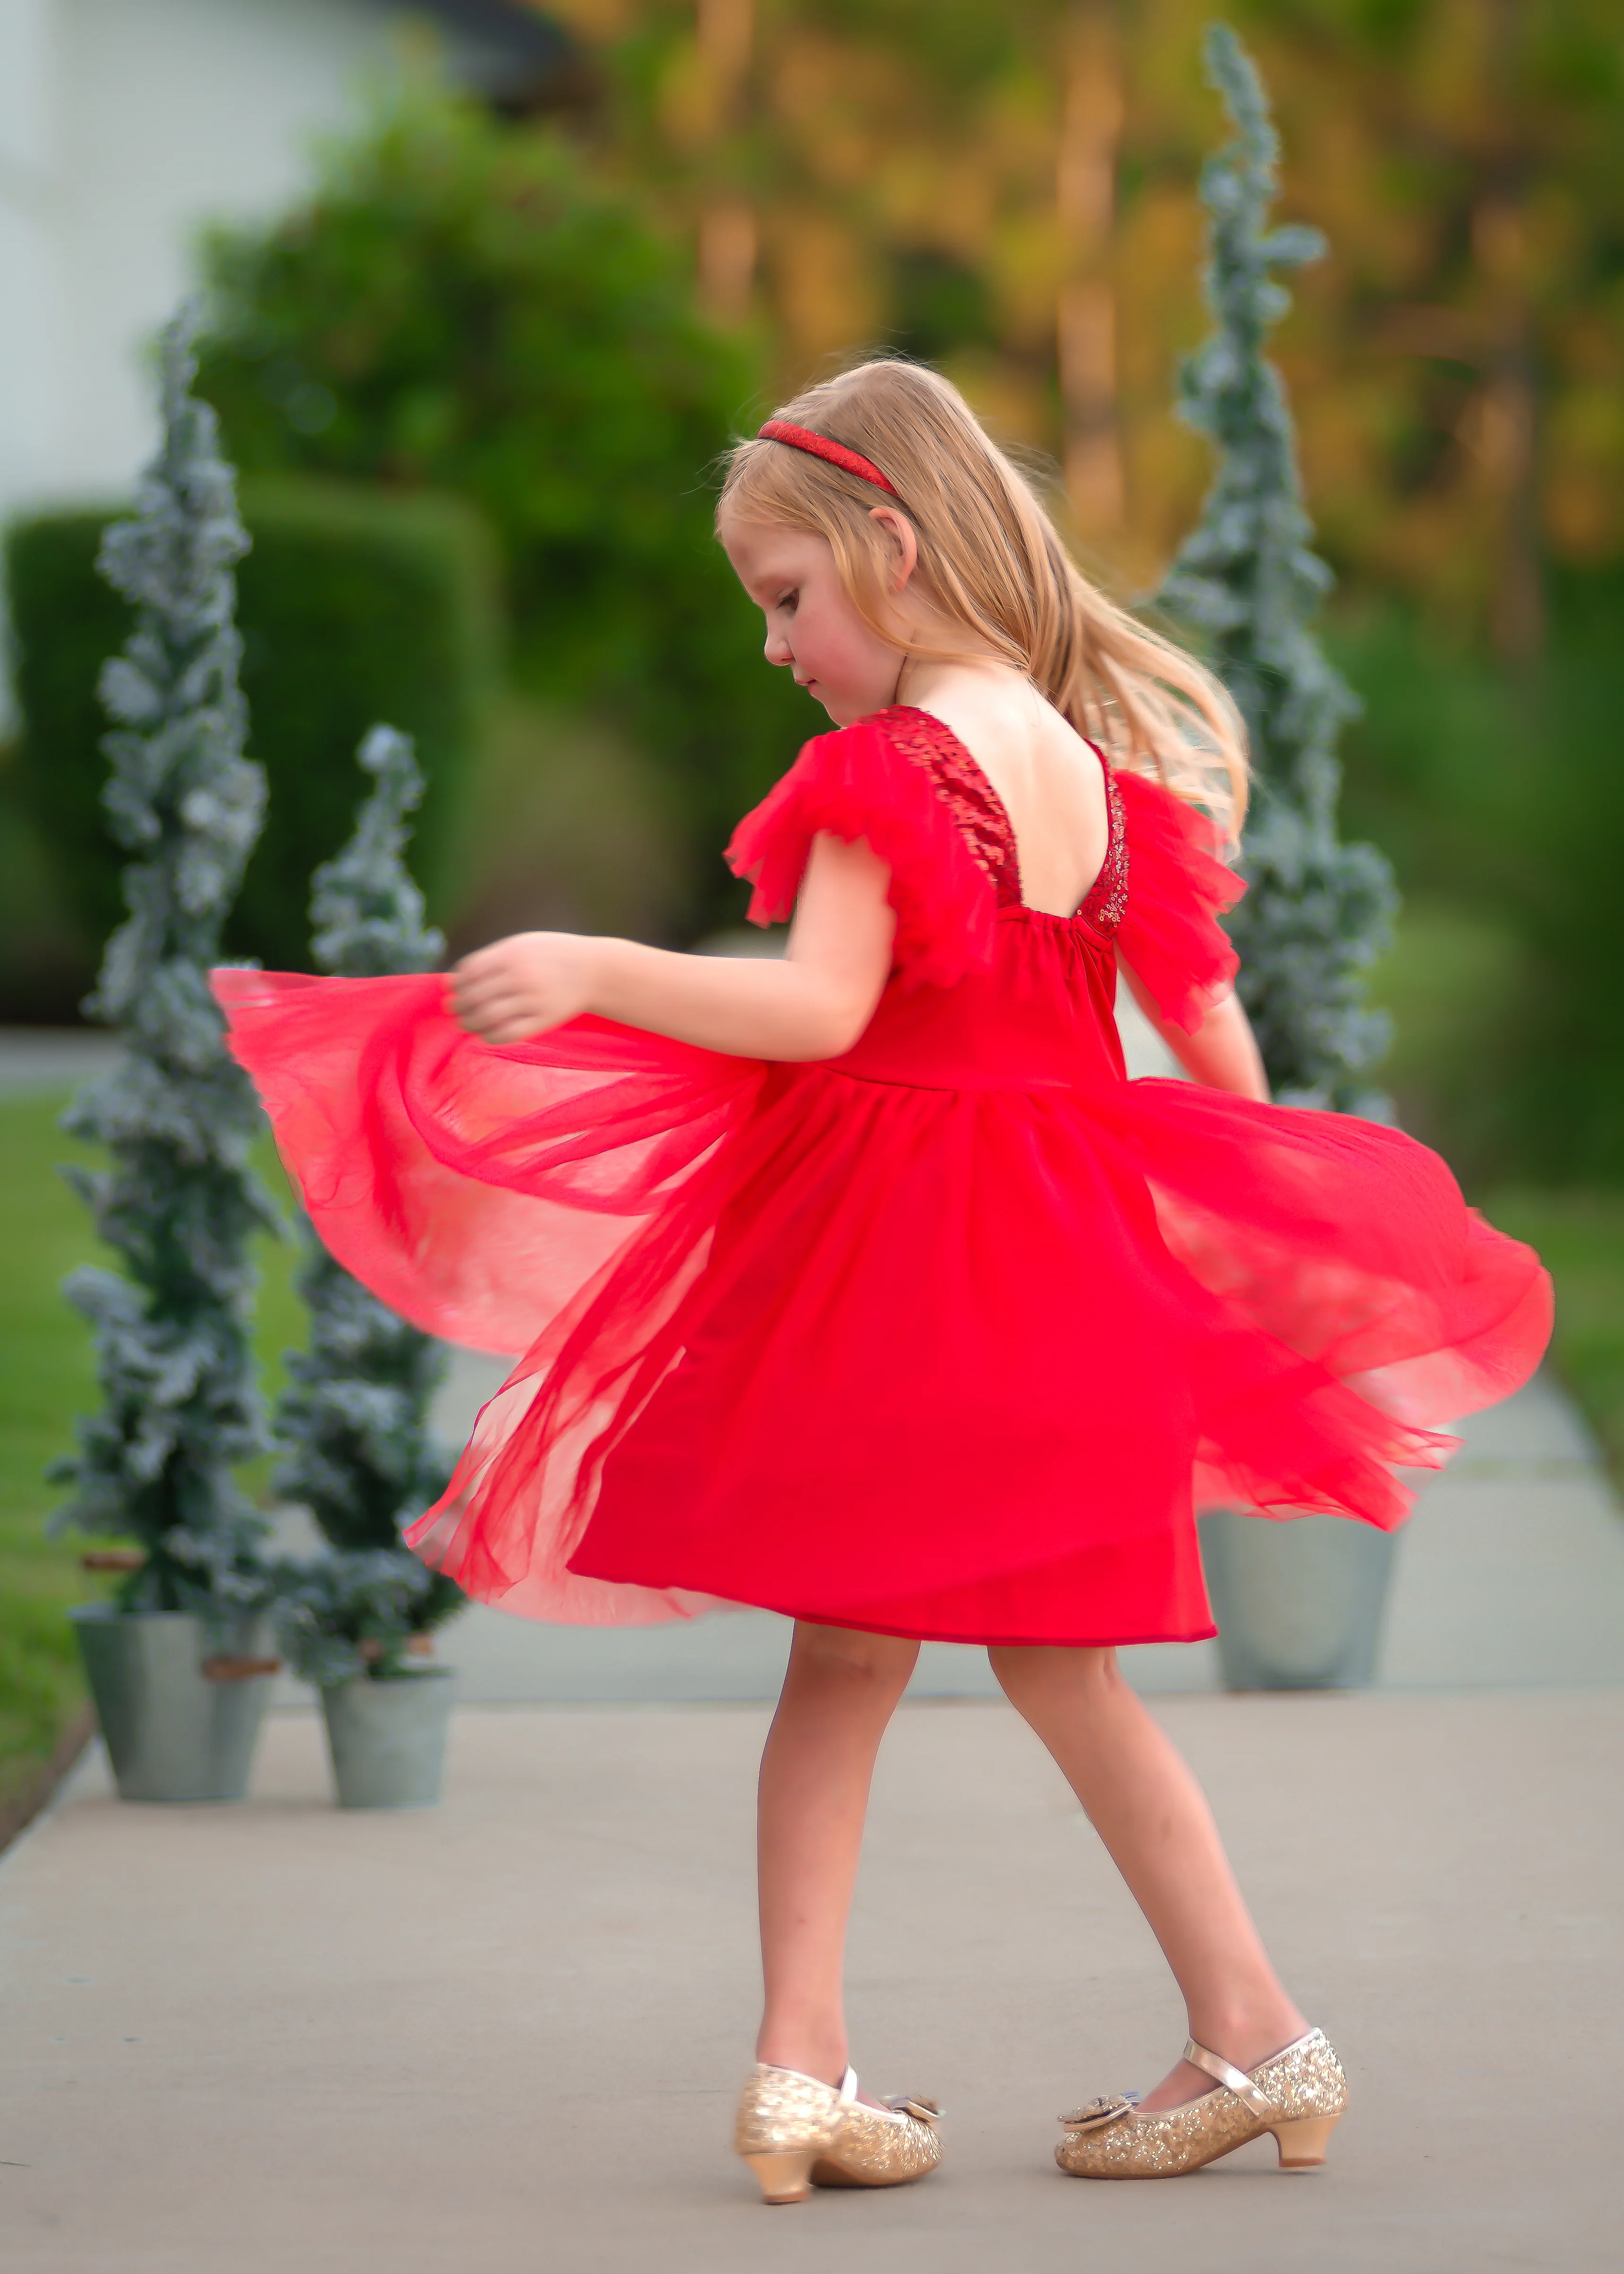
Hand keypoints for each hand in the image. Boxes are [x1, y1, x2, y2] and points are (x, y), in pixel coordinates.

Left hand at [450, 932, 599, 1043]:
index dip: (456, 984)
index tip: (452, 990)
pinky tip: (485, 1035)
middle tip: (453, 1009)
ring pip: (487, 1017)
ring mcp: (532, 1000)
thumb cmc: (552, 956)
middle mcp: (520, 977)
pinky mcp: (543, 1020)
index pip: (469, 972)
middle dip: (458, 1005)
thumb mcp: (523, 945)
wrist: (594, 971)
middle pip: (474, 996)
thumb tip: (454, 980)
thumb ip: (491, 958)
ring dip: (469, 1023)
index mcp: (512, 955)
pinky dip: (490, 1037)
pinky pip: (508, 1034)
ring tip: (465, 1023)